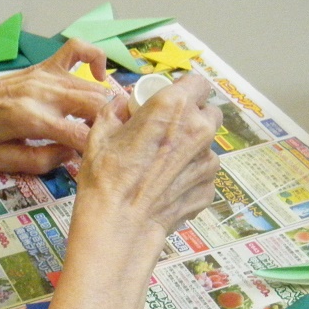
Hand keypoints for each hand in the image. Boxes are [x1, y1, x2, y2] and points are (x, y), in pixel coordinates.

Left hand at [0, 39, 118, 174]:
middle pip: (94, 106)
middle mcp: (42, 93)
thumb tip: (71, 155)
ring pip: (92, 86)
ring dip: (106, 104)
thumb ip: (40, 162)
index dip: (95, 149)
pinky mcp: (42, 67)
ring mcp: (44, 76)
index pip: (80, 135)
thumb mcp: (2, 161)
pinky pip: (76, 49)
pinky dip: (94, 58)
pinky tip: (98, 76)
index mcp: (31, 119)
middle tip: (111, 141)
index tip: (99, 159)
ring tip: (109, 122)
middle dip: (109, 125)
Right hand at [75, 73, 220, 236]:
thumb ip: (115, 110)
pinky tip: (166, 188)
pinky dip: (188, 177)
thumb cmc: (106, 178)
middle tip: (168, 132)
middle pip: (209, 112)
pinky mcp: (209, 188)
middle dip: (192, 118)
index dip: (185, 90)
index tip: (171, 101)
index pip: (198, 82)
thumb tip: (122, 104)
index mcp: (174, 107)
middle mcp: (199, 129)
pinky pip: (202, 175)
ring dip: (190, 150)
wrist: (118, 226)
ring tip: (162, 167)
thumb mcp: (99, 134)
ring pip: (206, 146)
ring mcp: (208, 161)